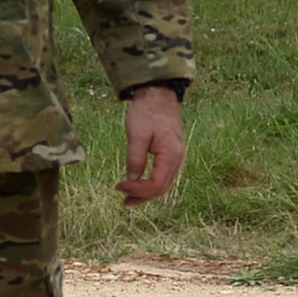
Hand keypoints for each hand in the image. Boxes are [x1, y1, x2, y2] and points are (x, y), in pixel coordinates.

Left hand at [117, 85, 185, 205]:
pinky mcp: (172, 155)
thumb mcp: (137, 134)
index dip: (137, 190)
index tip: (119, 186)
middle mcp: (178, 159)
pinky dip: (151, 184)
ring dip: (146, 193)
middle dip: (141, 196)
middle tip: (122, 200)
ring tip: (128, 198)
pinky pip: (163, 176)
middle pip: (161, 189)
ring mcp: (177, 158)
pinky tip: (139, 185)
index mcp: (170, 155)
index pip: (155, 185)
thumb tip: (131, 180)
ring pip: (163, 185)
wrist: (159, 96)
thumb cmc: (147, 112)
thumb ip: (135, 159)